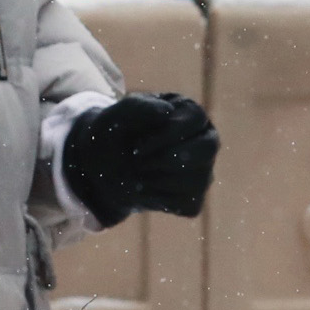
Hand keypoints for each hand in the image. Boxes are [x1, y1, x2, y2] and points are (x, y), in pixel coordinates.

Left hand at [60, 93, 218, 222]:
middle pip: (207, 149)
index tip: (137, 146)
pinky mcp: (193, 198)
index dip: (167, 135)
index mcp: (190, 113)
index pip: (196, 120)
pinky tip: (145, 189)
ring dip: (159, 179)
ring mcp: (203, 170)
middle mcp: (204, 140)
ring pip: (198, 179)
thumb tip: (167, 111)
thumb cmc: (114, 135)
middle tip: (139, 162)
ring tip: (137, 173)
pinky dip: (159, 199)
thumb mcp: (116, 115)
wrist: (102, 168)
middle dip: (168, 158)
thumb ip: (138, 106)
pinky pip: (188, 203)